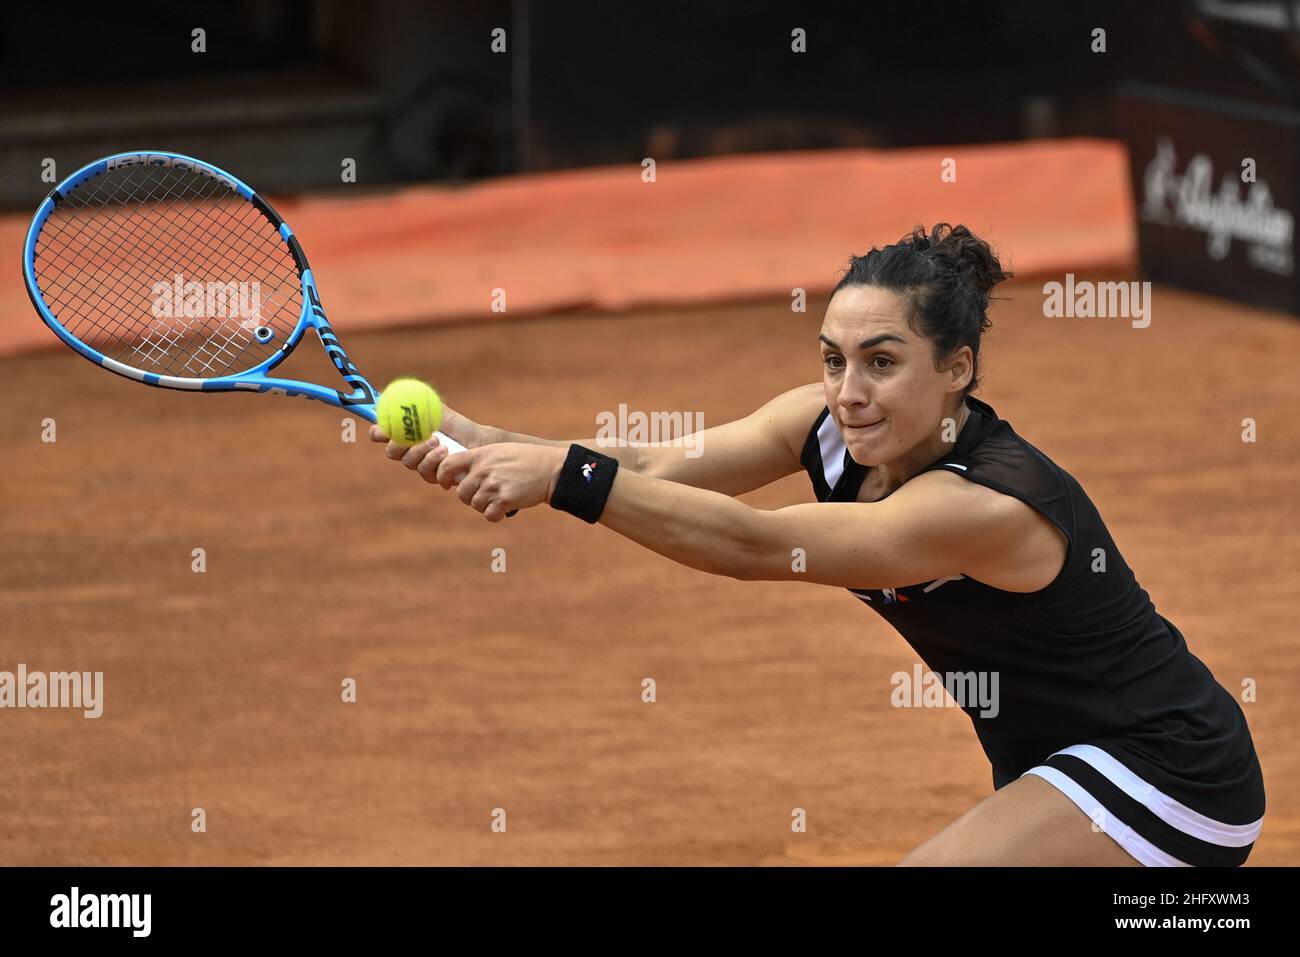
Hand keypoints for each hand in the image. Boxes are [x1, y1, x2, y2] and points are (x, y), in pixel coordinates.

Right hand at [368, 404, 490, 461]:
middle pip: (391, 452)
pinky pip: (425, 471)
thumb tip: (402, 394)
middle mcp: (410, 450)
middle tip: (409, 437)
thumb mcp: (439, 411)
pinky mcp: (433, 476)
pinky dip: (434, 460)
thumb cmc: (458, 427)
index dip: (377, 432)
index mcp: (407, 433)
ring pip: (408, 461)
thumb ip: (420, 404)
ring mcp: (421, 464)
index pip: (383, 434)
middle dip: (397, 444)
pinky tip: (445, 452)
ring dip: (420, 450)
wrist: (479, 442)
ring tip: (437, 441)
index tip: (379, 430)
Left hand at [427, 442, 566, 521]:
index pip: (447, 466)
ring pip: (475, 505)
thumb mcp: (500, 451)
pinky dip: (496, 515)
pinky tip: (505, 507)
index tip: (447, 483)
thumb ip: (479, 459)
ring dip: (486, 506)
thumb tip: (460, 473)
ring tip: (500, 497)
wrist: (550, 469)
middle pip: (461, 493)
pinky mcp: (504, 500)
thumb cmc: (526, 459)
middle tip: (487, 494)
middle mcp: (484, 470)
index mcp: (480, 455)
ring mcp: (494, 486)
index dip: (443, 477)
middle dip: (471, 497)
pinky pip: (489, 515)